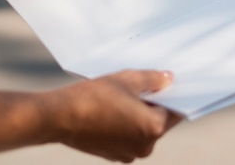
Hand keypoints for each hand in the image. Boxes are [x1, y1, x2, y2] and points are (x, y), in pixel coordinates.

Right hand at [44, 70, 181, 162]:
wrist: (58, 116)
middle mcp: (145, 147)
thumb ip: (153, 79)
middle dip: (156, 103)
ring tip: (128, 94)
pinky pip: (129, 137)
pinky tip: (116, 107)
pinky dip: (127, 124)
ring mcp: (128, 154)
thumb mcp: (128, 79)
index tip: (173, 84)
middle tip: (150, 83)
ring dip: (140, 114)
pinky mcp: (113, 155)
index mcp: (154, 128)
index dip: (175, 95)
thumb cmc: (94, 96)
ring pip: (143, 129)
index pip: (176, 110)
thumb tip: (168, 79)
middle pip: (160, 121)